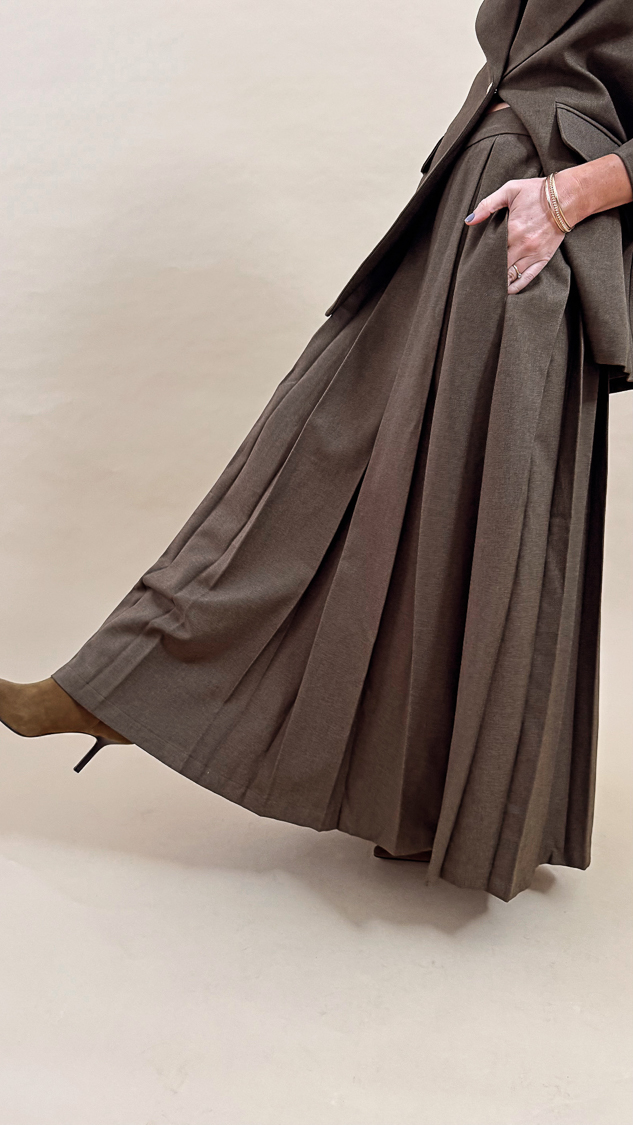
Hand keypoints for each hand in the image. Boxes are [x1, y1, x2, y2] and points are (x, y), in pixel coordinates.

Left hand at [463, 153, 632, 294]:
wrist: (567, 197)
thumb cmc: (537, 192)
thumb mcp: (510, 190)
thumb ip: (488, 204)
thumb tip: (469, 220)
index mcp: (512, 230)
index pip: (490, 251)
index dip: (481, 258)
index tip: (473, 263)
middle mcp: (522, 245)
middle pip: (500, 266)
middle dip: (489, 272)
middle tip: (478, 278)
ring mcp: (534, 254)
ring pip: (512, 275)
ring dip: (501, 281)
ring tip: (490, 286)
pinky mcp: (544, 258)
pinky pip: (529, 277)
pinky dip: (517, 286)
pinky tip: (508, 290)